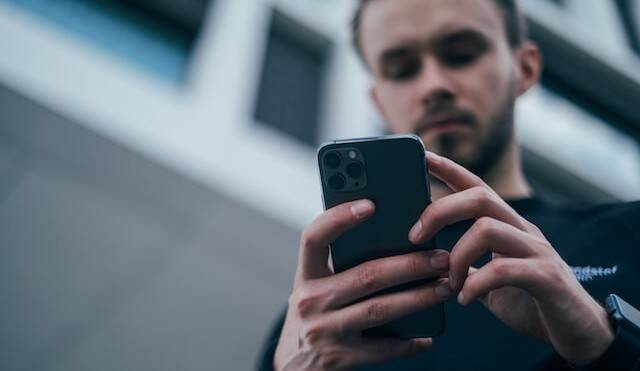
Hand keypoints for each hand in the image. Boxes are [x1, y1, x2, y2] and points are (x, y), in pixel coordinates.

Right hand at [274, 199, 451, 369]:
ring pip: (380, 308)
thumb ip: (339, 264)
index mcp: (304, 275)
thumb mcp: (315, 286)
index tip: (370, 204)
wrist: (293, 366)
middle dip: (410, 264)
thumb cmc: (314, 314)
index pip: (314, 237)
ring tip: (444, 287)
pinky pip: (382, 348)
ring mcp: (324, 331)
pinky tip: (427, 335)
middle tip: (441, 257)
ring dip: (418, 297)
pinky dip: (408, 342)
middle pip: (366, 275)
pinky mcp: (339, 357)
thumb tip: (393, 237)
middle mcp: (310, 301)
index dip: (339, 218)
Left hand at [408, 151, 613, 365]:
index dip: (450, 169)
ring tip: (449, 282)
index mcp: (509, 228)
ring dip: (457, 256)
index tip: (423, 156)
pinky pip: (503, 270)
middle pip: (479, 197)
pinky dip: (476, 284)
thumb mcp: (491, 281)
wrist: (581, 335)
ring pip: (487, 228)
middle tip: (415, 237)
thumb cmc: (532, 304)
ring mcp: (538, 251)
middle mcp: (524, 231)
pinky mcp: (547, 278)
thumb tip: (432, 262)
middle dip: (440, 211)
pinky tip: (465, 299)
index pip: (476, 187)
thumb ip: (468, 267)